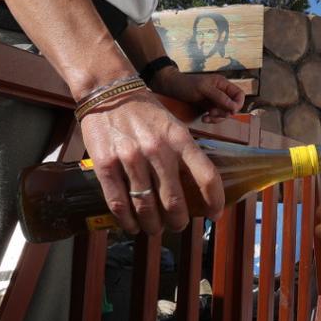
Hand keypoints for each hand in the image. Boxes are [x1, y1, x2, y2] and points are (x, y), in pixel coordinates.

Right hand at [79, 92, 223, 235]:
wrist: (108, 91)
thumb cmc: (146, 112)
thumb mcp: (174, 126)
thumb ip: (184, 152)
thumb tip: (196, 186)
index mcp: (180, 139)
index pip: (207, 175)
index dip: (214, 200)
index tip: (214, 214)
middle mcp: (157, 150)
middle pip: (174, 201)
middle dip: (178, 221)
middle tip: (178, 225)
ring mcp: (130, 159)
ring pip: (146, 207)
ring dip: (153, 225)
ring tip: (155, 229)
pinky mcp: (106, 165)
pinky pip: (118, 202)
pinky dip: (127, 221)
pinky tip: (132, 226)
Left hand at [148, 66, 244, 121]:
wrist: (170, 87)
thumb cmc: (186, 84)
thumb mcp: (203, 89)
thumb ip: (219, 97)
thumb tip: (234, 107)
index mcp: (223, 83)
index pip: (239, 94)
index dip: (238, 104)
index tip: (230, 111)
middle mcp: (221, 92)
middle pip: (232, 106)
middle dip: (224, 113)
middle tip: (212, 113)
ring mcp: (215, 100)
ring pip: (224, 113)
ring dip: (217, 118)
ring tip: (206, 117)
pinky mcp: (208, 107)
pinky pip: (215, 116)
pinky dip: (212, 119)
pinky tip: (204, 118)